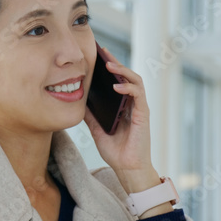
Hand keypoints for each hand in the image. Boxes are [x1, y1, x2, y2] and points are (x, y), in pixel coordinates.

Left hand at [82, 45, 155, 190]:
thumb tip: (77, 101)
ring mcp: (139, 107)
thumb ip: (90, 115)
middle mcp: (132, 103)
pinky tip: (117, 86)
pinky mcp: (143, 114)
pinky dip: (128, 88)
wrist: (127, 168)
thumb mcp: (96, 130)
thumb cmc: (115, 151)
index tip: (97, 54)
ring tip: (109, 65)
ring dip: (123, 70)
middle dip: (115, 62)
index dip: (109, 66)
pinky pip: (138, 95)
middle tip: (103, 51)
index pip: (117, 80)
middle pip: (126, 76)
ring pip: (135, 81)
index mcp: (122, 105)